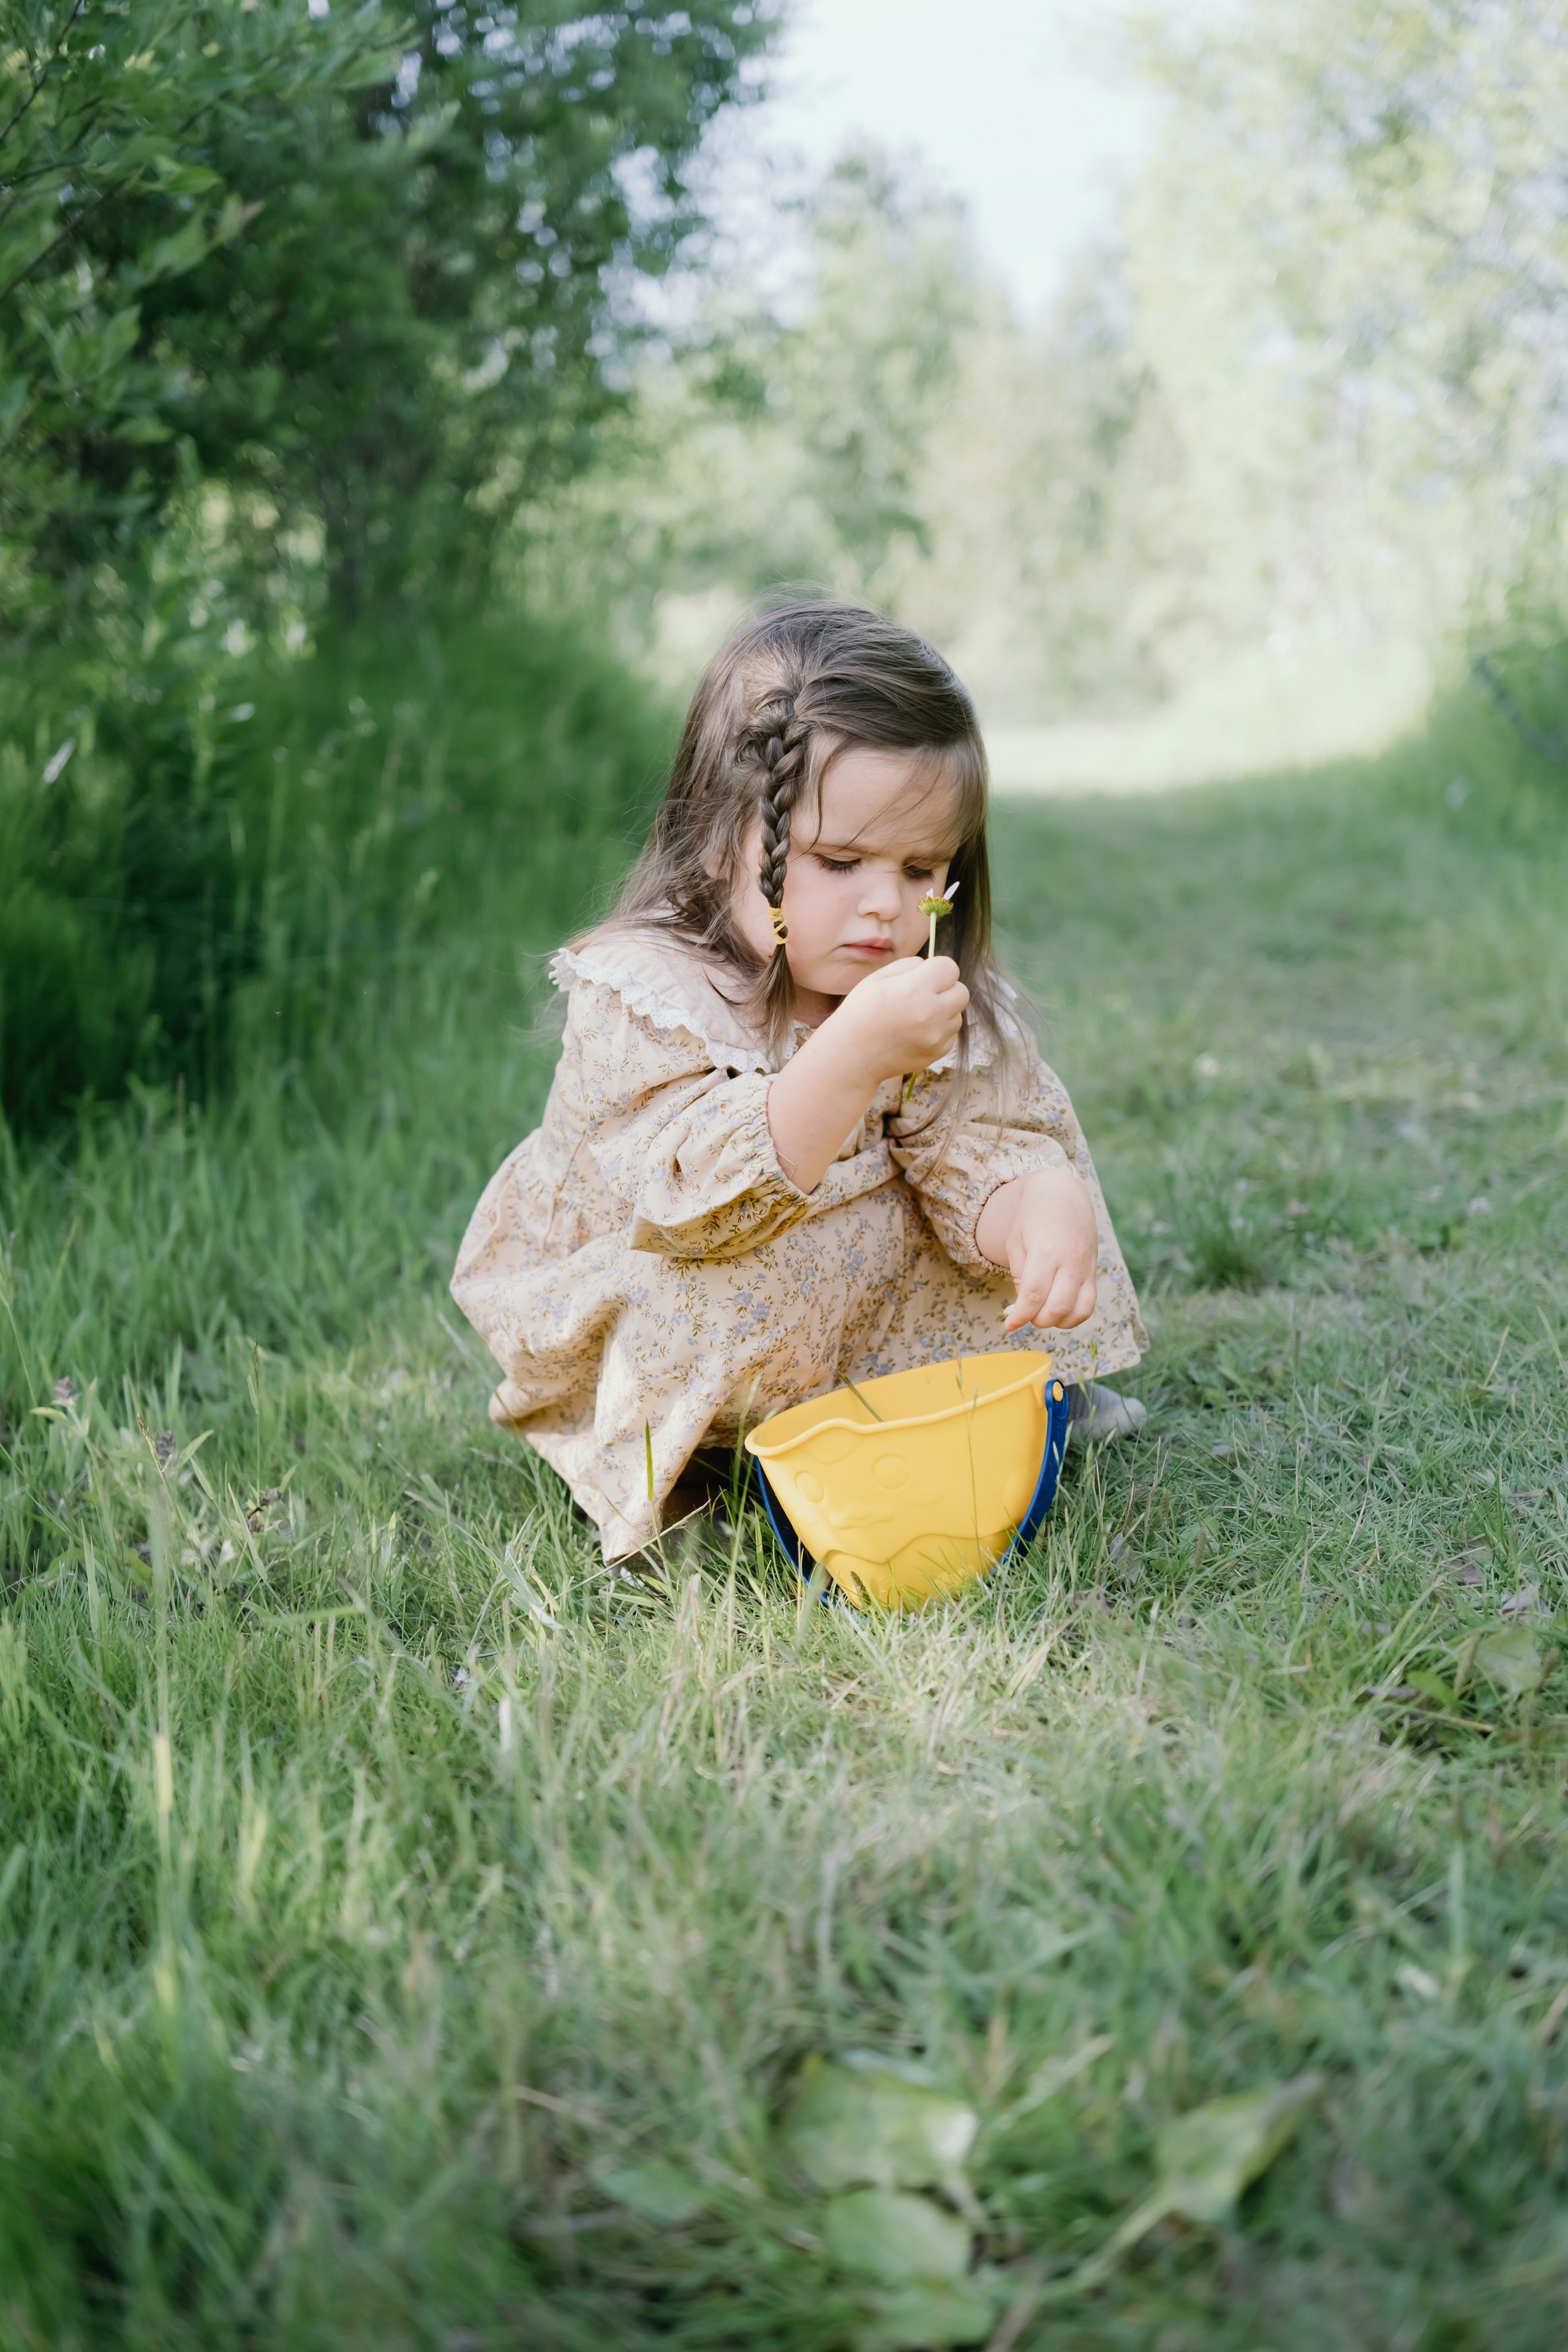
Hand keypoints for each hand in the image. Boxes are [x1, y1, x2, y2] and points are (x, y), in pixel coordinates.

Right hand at [824, 954, 968, 1085]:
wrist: (852, 1055)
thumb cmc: (860, 1013)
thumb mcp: (877, 978)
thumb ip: (908, 966)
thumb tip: (929, 966)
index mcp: (915, 989)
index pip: (950, 967)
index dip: (936, 968)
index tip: (924, 975)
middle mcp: (931, 1013)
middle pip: (962, 990)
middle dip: (946, 989)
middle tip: (923, 994)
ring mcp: (936, 1036)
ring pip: (958, 1013)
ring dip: (944, 1011)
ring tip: (917, 1016)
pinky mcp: (937, 1053)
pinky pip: (951, 1034)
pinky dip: (939, 1030)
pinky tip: (916, 1031)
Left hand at [976, 1166, 1098, 1333]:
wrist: (1062, 1193)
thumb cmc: (1032, 1216)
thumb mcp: (1016, 1241)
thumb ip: (1020, 1276)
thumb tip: (1023, 1307)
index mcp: (1046, 1251)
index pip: (1033, 1296)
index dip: (1020, 1316)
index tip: (1009, 1325)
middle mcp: (1070, 1261)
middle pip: (1057, 1308)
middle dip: (1037, 1320)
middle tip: (1025, 1314)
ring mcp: (1086, 1267)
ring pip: (1078, 1312)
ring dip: (1057, 1321)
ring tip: (1042, 1312)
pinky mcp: (1094, 1271)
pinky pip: (1089, 1304)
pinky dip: (1074, 1315)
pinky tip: (1058, 1310)